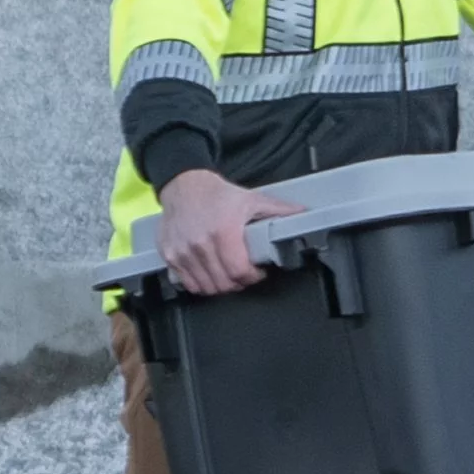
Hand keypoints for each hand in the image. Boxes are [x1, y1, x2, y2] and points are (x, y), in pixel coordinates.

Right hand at [156, 167, 301, 295]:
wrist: (184, 186)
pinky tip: (210, 274)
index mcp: (223, 232)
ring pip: (206, 287)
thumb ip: (279, 210)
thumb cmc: (217, 194)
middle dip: (239, 283)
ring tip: (228, 275)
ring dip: (221, 286)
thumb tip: (303, 214)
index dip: (253, 276)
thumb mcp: (252, 199)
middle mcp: (201, 244)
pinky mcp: (170, 255)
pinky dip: (201, 284)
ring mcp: (183, 252)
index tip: (257, 272)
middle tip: (245, 274)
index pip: (239, 271)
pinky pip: (187, 283)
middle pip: (224, 283)